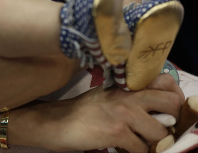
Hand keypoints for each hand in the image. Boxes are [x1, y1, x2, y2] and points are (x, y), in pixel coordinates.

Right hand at [11, 75, 183, 151]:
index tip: (166, 111)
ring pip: (160, 133)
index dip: (173, 98)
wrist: (55, 122)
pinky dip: (134, 152)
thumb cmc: (80, 111)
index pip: (165, 82)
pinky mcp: (116, 132)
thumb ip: (130, 97)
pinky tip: (121, 147)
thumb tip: (157, 107)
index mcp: (126, 86)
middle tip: (158, 128)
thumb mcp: (107, 96)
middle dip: (170, 121)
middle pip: (171, 104)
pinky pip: (142, 149)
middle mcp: (128, 96)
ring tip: (135, 140)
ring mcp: (123, 113)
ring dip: (151, 142)